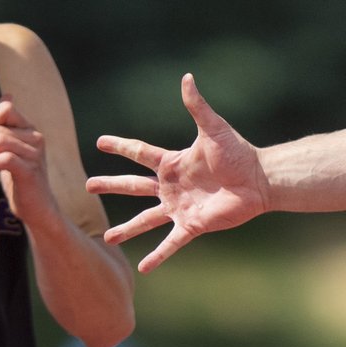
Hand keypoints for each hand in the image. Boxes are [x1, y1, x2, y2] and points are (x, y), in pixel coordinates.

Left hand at [0, 97, 59, 233]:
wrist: (38, 208)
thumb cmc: (23, 177)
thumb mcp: (14, 147)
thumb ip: (8, 123)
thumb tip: (7, 95)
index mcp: (31, 130)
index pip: (6, 109)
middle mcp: (36, 139)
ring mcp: (35, 155)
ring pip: (0, 142)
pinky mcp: (30, 171)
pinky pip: (6, 158)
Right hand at [88, 74, 268, 272]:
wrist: (258, 181)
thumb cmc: (238, 152)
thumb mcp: (213, 128)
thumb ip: (196, 106)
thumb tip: (187, 78)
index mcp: (172, 163)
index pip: (139, 153)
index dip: (119, 146)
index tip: (99, 141)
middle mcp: (171, 187)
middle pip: (133, 187)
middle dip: (110, 186)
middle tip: (87, 186)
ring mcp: (179, 208)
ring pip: (145, 220)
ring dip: (127, 229)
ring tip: (107, 238)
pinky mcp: (192, 225)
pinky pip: (171, 243)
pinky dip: (158, 256)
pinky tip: (143, 268)